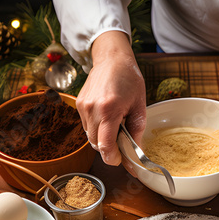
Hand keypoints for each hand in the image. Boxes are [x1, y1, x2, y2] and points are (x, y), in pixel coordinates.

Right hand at [76, 31, 145, 164]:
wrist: (112, 59)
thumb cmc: (129, 80)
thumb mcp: (139, 107)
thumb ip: (136, 132)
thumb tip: (136, 154)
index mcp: (109, 109)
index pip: (105, 146)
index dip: (112, 158)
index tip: (120, 160)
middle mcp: (92, 109)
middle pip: (96, 144)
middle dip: (109, 150)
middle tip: (122, 144)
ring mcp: (83, 107)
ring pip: (90, 137)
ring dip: (102, 139)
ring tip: (115, 127)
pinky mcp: (79, 105)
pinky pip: (87, 127)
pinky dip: (97, 129)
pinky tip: (106, 119)